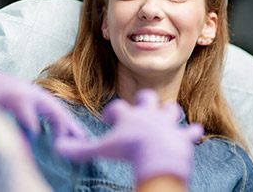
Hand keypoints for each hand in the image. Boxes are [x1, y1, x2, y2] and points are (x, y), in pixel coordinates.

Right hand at [0, 54, 85, 139]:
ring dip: (59, 123)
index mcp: (29, 95)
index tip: (79, 137)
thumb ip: (21, 120)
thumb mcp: (6, 107)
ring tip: (64, 140)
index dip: (67, 123)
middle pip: (57, 108)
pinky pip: (25, 109)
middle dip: (71, 125)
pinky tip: (36, 133)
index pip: (54, 109)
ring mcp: (20, 91)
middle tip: (83, 140)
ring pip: (48, 107)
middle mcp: (29, 91)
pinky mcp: (9, 93)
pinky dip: (31, 121)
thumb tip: (32, 137)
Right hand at [56, 89, 202, 182]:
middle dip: (144, 101)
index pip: (117, 107)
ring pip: (171, 109)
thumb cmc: (128, 150)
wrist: (157, 154)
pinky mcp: (182, 135)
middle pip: (147, 97)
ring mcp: (167, 123)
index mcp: (129, 115)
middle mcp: (149, 113)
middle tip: (140, 111)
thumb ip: (80, 149)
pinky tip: (194, 132)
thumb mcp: (101, 149)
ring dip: (169, 113)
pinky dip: (191, 133)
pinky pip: (190, 132)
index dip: (112, 113)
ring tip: (165, 118)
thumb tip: (58, 147)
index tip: (109, 121)